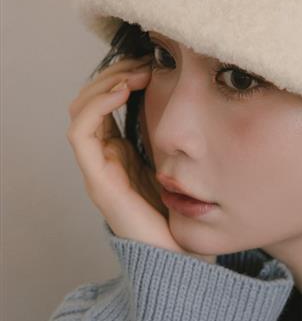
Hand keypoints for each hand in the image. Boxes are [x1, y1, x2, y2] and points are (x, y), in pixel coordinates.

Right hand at [66, 54, 216, 262]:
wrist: (184, 260)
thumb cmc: (188, 217)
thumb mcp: (187, 167)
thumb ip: (183, 143)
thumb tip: (202, 106)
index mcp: (124, 155)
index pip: (106, 106)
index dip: (122, 78)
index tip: (150, 62)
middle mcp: (107, 160)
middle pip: (91, 103)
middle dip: (114, 74)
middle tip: (143, 61)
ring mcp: (100, 170)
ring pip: (81, 112)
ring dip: (105, 84)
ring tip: (135, 72)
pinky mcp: (100, 180)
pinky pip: (81, 133)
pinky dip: (97, 105)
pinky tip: (123, 89)